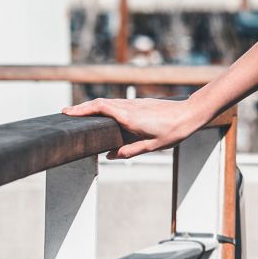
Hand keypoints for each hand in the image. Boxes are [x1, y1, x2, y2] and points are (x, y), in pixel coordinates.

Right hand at [62, 96, 207, 158]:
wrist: (191, 113)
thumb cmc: (174, 130)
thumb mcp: (152, 146)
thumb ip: (130, 151)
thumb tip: (111, 155)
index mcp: (129, 117)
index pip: (100, 108)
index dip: (82, 109)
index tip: (66, 112)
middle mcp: (130, 107)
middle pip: (101, 103)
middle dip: (83, 108)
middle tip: (67, 114)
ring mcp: (136, 103)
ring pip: (110, 102)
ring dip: (94, 106)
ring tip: (81, 115)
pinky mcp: (141, 104)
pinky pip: (119, 103)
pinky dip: (106, 107)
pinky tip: (105, 114)